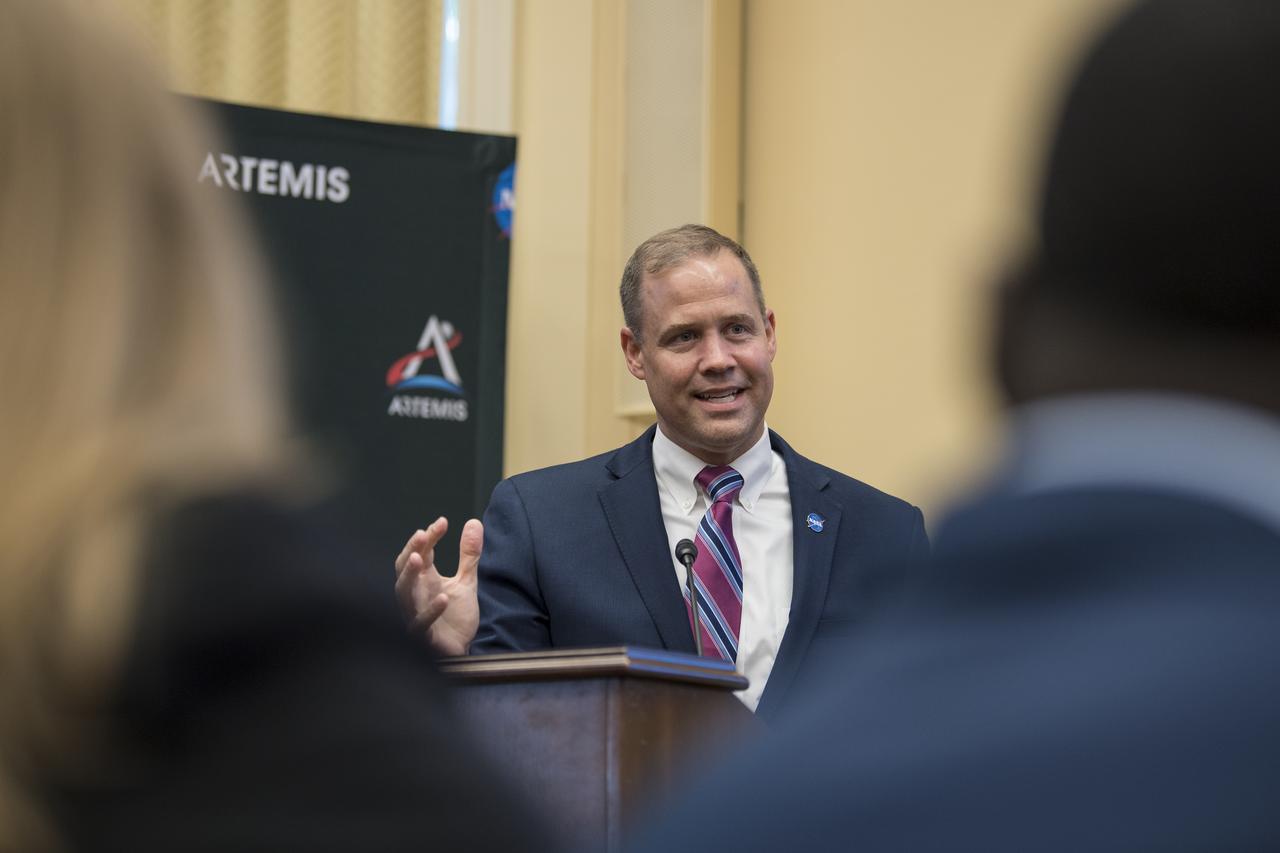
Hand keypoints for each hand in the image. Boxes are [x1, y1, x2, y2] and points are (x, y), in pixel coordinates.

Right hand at [393, 517, 480, 655]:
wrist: (460, 650)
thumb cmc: (455, 617)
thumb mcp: (466, 582)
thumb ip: (468, 555)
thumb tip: (473, 522)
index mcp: (424, 580)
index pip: (422, 552)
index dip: (429, 537)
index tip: (442, 522)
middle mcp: (416, 594)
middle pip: (404, 569)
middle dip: (412, 550)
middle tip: (422, 534)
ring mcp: (416, 614)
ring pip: (403, 593)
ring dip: (410, 575)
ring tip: (420, 558)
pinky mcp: (424, 635)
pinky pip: (420, 623)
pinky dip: (430, 611)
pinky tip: (443, 598)